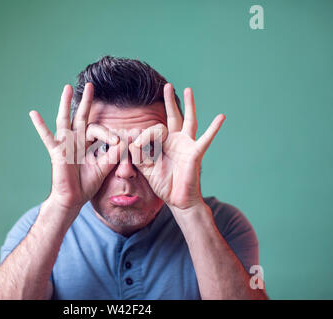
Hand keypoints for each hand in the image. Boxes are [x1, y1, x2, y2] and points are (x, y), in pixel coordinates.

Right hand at [29, 83, 125, 215]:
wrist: (74, 198)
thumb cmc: (87, 184)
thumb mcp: (104, 167)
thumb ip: (113, 154)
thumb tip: (125, 141)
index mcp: (87, 143)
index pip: (98, 129)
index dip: (108, 133)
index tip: (117, 141)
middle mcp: (76, 140)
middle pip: (81, 116)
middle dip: (86, 101)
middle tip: (90, 85)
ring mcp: (65, 144)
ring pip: (65, 119)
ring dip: (66, 104)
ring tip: (67, 88)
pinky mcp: (56, 151)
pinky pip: (47, 137)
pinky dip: (40, 125)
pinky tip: (33, 113)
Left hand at [129, 84, 225, 211]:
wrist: (178, 200)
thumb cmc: (164, 184)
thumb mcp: (146, 168)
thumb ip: (137, 155)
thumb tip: (130, 141)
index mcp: (164, 143)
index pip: (153, 130)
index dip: (143, 137)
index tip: (135, 147)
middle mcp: (176, 141)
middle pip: (173, 116)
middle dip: (169, 102)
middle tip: (166, 86)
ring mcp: (187, 145)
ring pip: (188, 121)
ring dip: (189, 105)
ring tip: (188, 89)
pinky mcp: (195, 153)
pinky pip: (205, 139)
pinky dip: (214, 128)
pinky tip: (221, 117)